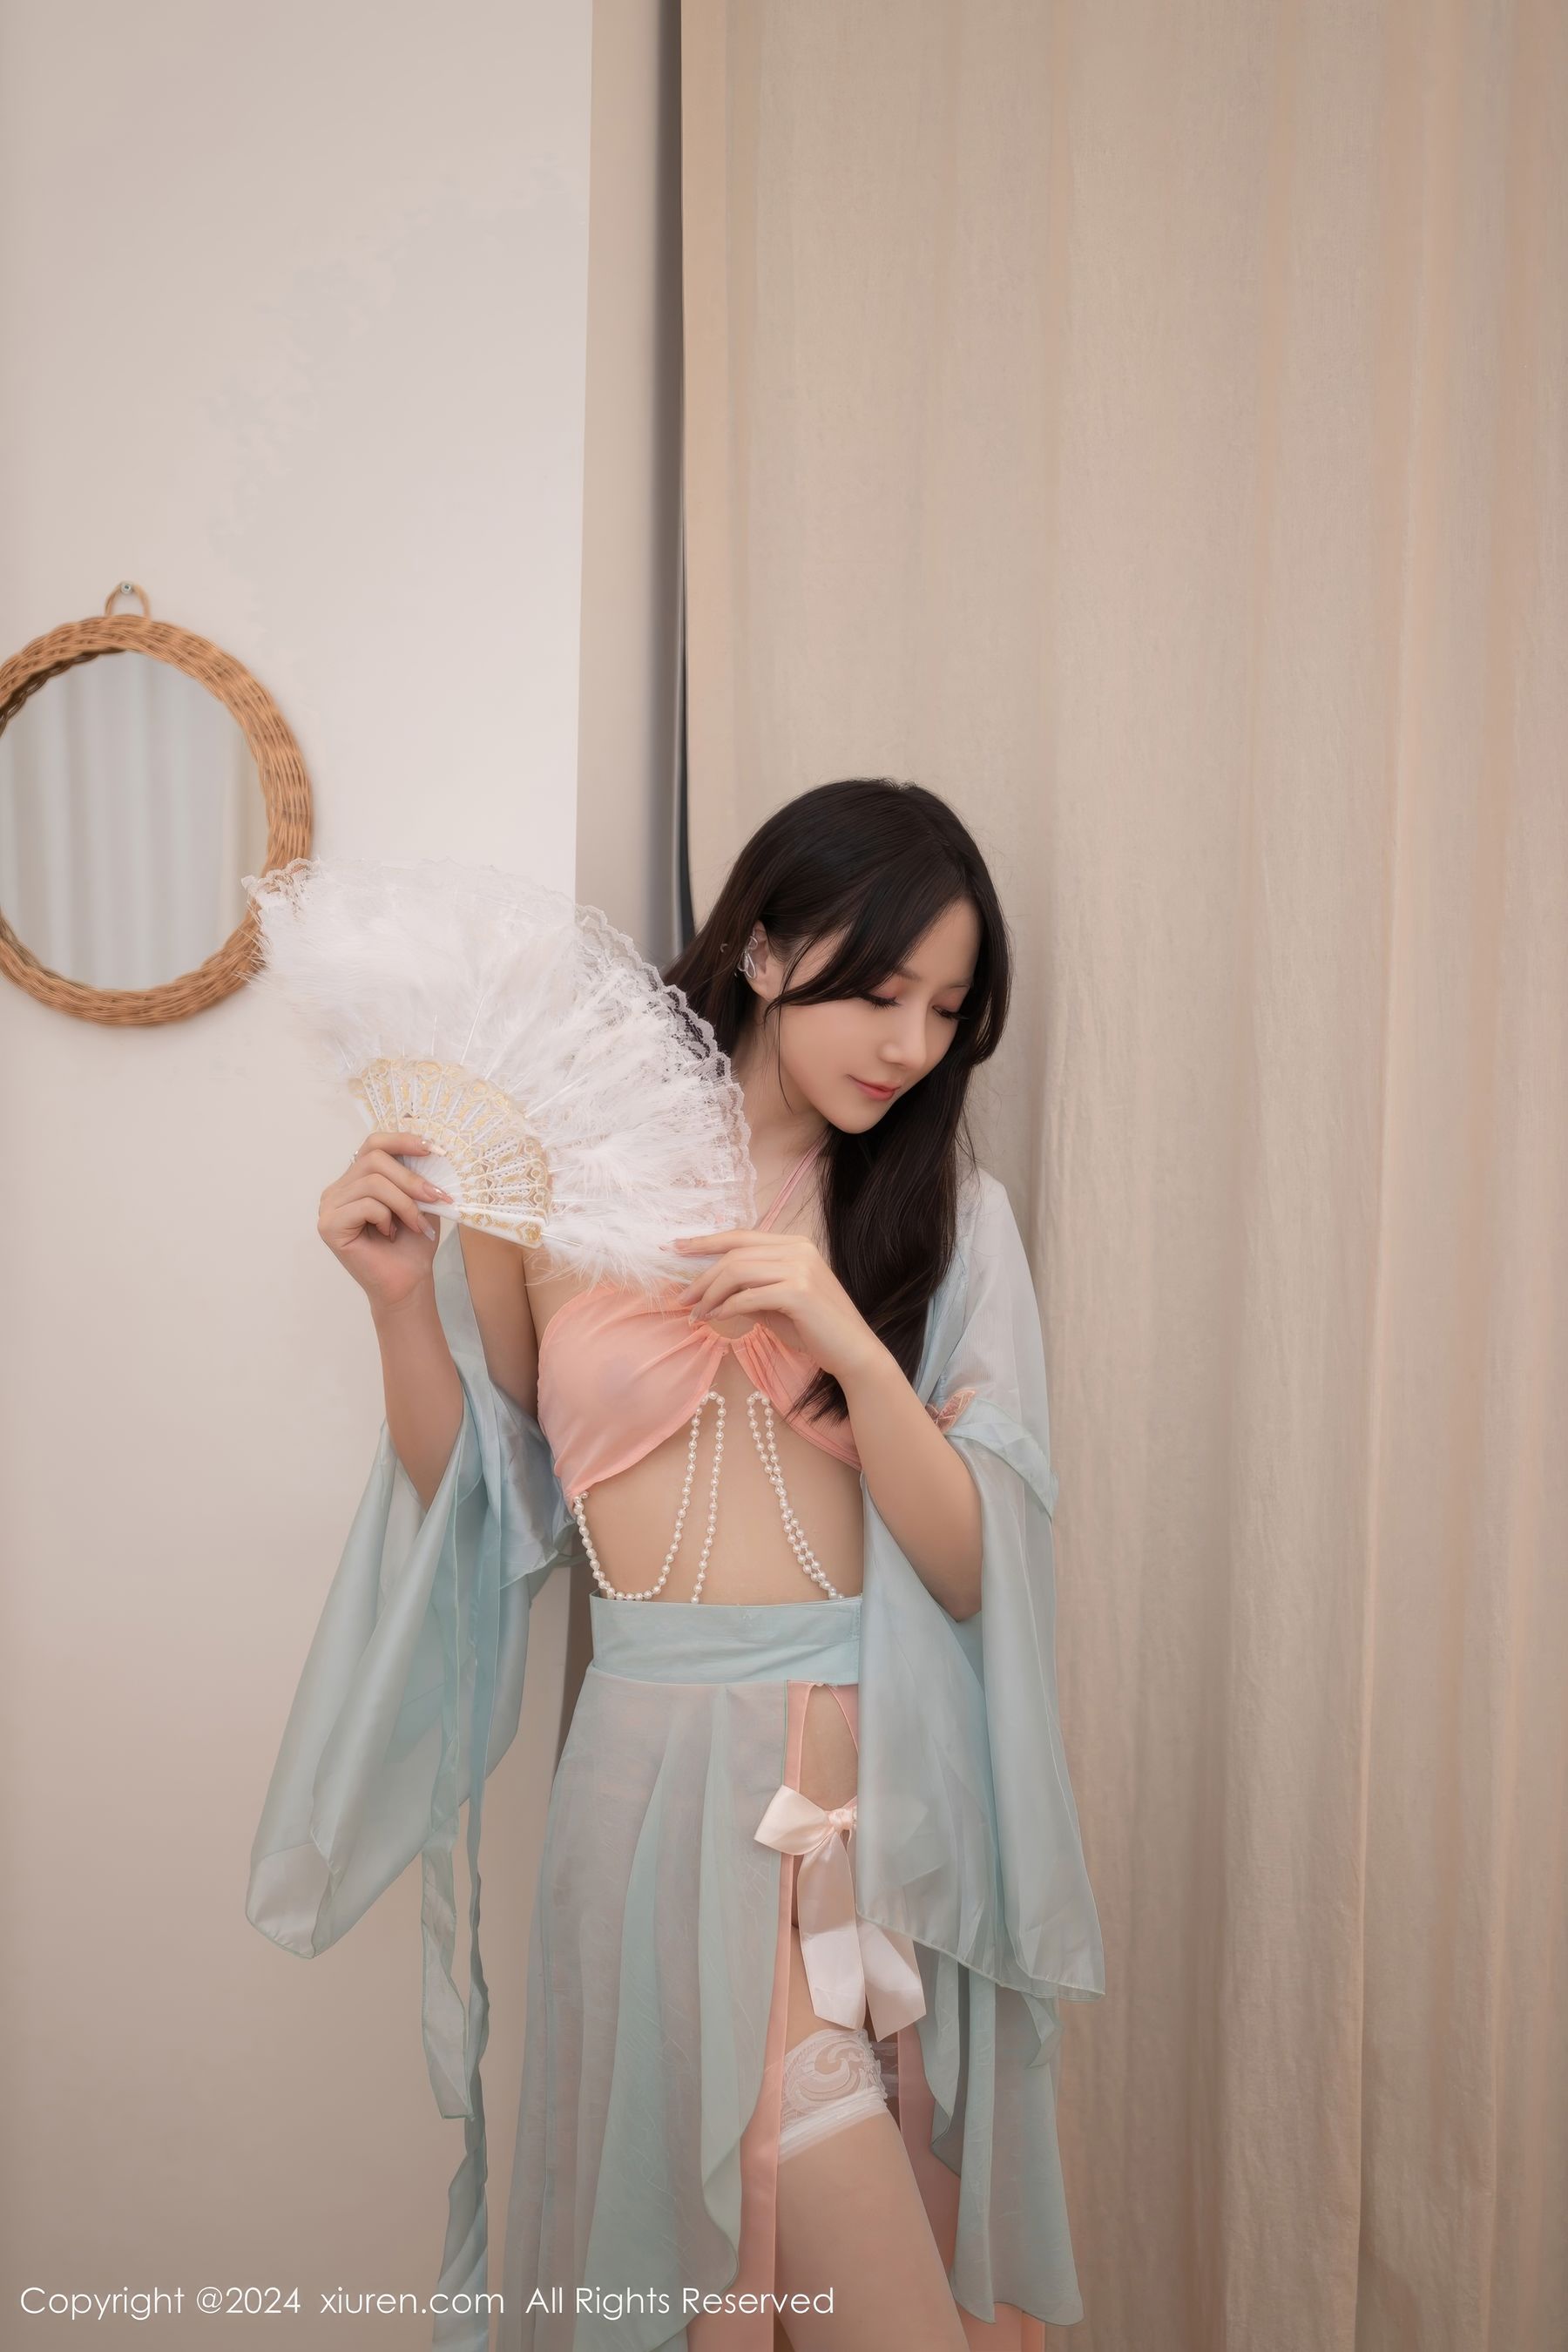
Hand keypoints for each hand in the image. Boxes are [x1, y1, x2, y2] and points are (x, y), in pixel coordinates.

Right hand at [318, 1130, 453, 1314]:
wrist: (408, 1282)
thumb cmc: (413, 1243)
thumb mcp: (419, 1198)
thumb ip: (416, 1171)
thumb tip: (425, 1140)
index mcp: (356, 1179)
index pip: (373, 1144)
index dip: (403, 1140)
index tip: (434, 1149)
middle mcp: (338, 1189)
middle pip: (373, 1159)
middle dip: (411, 1179)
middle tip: (436, 1198)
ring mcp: (329, 1206)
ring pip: (373, 1183)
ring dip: (404, 1203)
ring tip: (416, 1224)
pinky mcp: (329, 1225)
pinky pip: (366, 1205)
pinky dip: (387, 1218)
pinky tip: (389, 1234)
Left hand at [669, 1226, 884, 1380]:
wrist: (854, 1352)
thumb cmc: (816, 1330)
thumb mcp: (777, 1303)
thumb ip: (750, 1289)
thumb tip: (711, 1289)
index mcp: (795, 1244)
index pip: (741, 1236)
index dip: (706, 1241)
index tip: (676, 1247)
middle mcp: (798, 1249)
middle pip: (734, 1254)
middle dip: (702, 1276)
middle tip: (683, 1299)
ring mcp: (800, 1269)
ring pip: (737, 1271)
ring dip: (710, 1294)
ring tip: (697, 1314)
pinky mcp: (798, 1292)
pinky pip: (748, 1296)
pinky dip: (726, 1307)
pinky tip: (716, 1319)